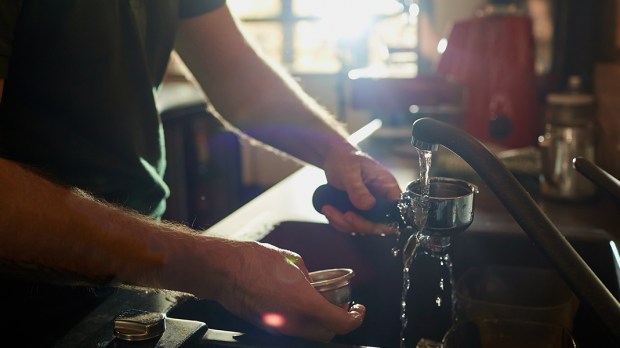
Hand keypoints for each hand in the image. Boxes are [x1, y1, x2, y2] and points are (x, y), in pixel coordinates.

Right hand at [214, 241, 365, 341]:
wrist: (224, 270)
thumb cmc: (255, 261)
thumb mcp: (294, 262)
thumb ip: (310, 278)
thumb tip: (313, 285)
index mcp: (304, 304)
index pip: (340, 323)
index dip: (355, 318)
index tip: (358, 310)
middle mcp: (292, 322)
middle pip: (326, 333)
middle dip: (336, 321)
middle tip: (340, 306)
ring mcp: (277, 327)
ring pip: (308, 333)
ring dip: (318, 321)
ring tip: (317, 302)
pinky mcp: (265, 326)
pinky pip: (290, 328)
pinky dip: (299, 319)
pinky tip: (294, 301)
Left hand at [321, 143, 400, 233]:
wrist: (334, 157)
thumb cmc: (345, 158)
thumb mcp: (350, 170)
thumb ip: (358, 188)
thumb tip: (368, 205)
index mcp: (387, 186)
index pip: (396, 210)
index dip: (383, 221)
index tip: (359, 217)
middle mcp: (382, 199)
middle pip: (379, 225)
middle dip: (357, 224)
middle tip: (342, 215)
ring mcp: (371, 207)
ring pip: (362, 227)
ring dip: (343, 223)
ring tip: (328, 209)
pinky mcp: (359, 211)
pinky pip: (351, 225)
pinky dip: (338, 222)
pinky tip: (329, 210)